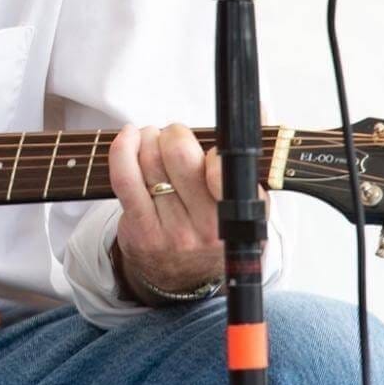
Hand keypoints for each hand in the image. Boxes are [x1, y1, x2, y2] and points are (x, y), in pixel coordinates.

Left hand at [107, 122, 255, 300]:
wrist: (184, 277)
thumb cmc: (214, 225)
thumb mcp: (244, 199)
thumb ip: (251, 153)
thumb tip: (261, 107)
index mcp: (240, 214)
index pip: (226, 173)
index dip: (214, 153)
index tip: (209, 149)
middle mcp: (208, 227)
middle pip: (180, 156)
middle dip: (173, 133)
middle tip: (172, 136)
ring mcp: (172, 232)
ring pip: (150, 162)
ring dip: (147, 138)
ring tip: (151, 139)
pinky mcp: (140, 231)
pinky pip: (125, 179)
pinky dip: (122, 149)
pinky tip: (128, 138)